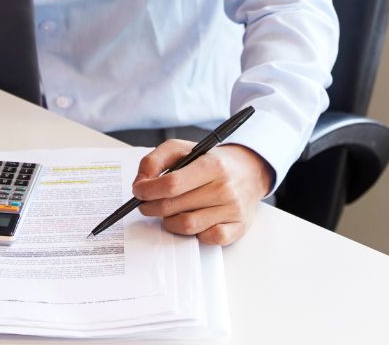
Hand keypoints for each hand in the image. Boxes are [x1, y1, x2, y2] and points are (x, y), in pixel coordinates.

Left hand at [132, 140, 272, 245]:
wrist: (249, 171)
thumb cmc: (212, 161)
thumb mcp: (184, 149)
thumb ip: (156, 160)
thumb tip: (140, 183)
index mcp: (211, 164)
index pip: (172, 183)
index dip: (149, 190)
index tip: (138, 191)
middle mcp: (224, 187)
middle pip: (174, 206)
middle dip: (152, 207)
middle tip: (147, 204)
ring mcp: (232, 209)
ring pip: (187, 226)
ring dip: (170, 222)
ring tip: (169, 212)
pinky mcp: (238, 227)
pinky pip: (208, 239)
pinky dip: (195, 234)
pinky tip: (193, 221)